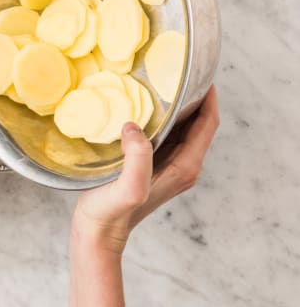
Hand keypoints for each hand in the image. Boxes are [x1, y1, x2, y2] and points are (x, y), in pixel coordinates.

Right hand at [72, 86, 219, 253]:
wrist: (98, 234)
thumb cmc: (111, 213)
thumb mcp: (129, 187)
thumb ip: (138, 158)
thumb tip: (134, 127)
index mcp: (185, 167)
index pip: (208, 125)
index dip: (208, 98)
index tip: (199, 74)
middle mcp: (183, 167)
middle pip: (199, 125)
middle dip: (195, 98)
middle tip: (177, 73)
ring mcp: (169, 168)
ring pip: (183, 130)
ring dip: (179, 108)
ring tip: (163, 84)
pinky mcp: (152, 168)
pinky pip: (167, 137)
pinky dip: (163, 119)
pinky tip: (145, 109)